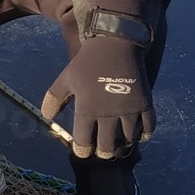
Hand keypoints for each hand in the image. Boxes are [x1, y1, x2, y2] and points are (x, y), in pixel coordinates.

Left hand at [41, 34, 153, 159]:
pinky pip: (148, 127)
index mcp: (87, 110)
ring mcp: (129, 110)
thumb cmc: (88, 61)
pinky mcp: (145, 104)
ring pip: (128, 140)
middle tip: (103, 150)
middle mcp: (108, 115)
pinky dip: (144, 134)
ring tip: (120, 145)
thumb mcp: (66, 78)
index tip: (83, 151)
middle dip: (104, 152)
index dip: (82, 150)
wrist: (116, 43)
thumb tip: (46, 116)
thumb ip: (54, 98)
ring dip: (123, 145)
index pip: (83, 141)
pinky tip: (139, 135)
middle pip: (107, 146)